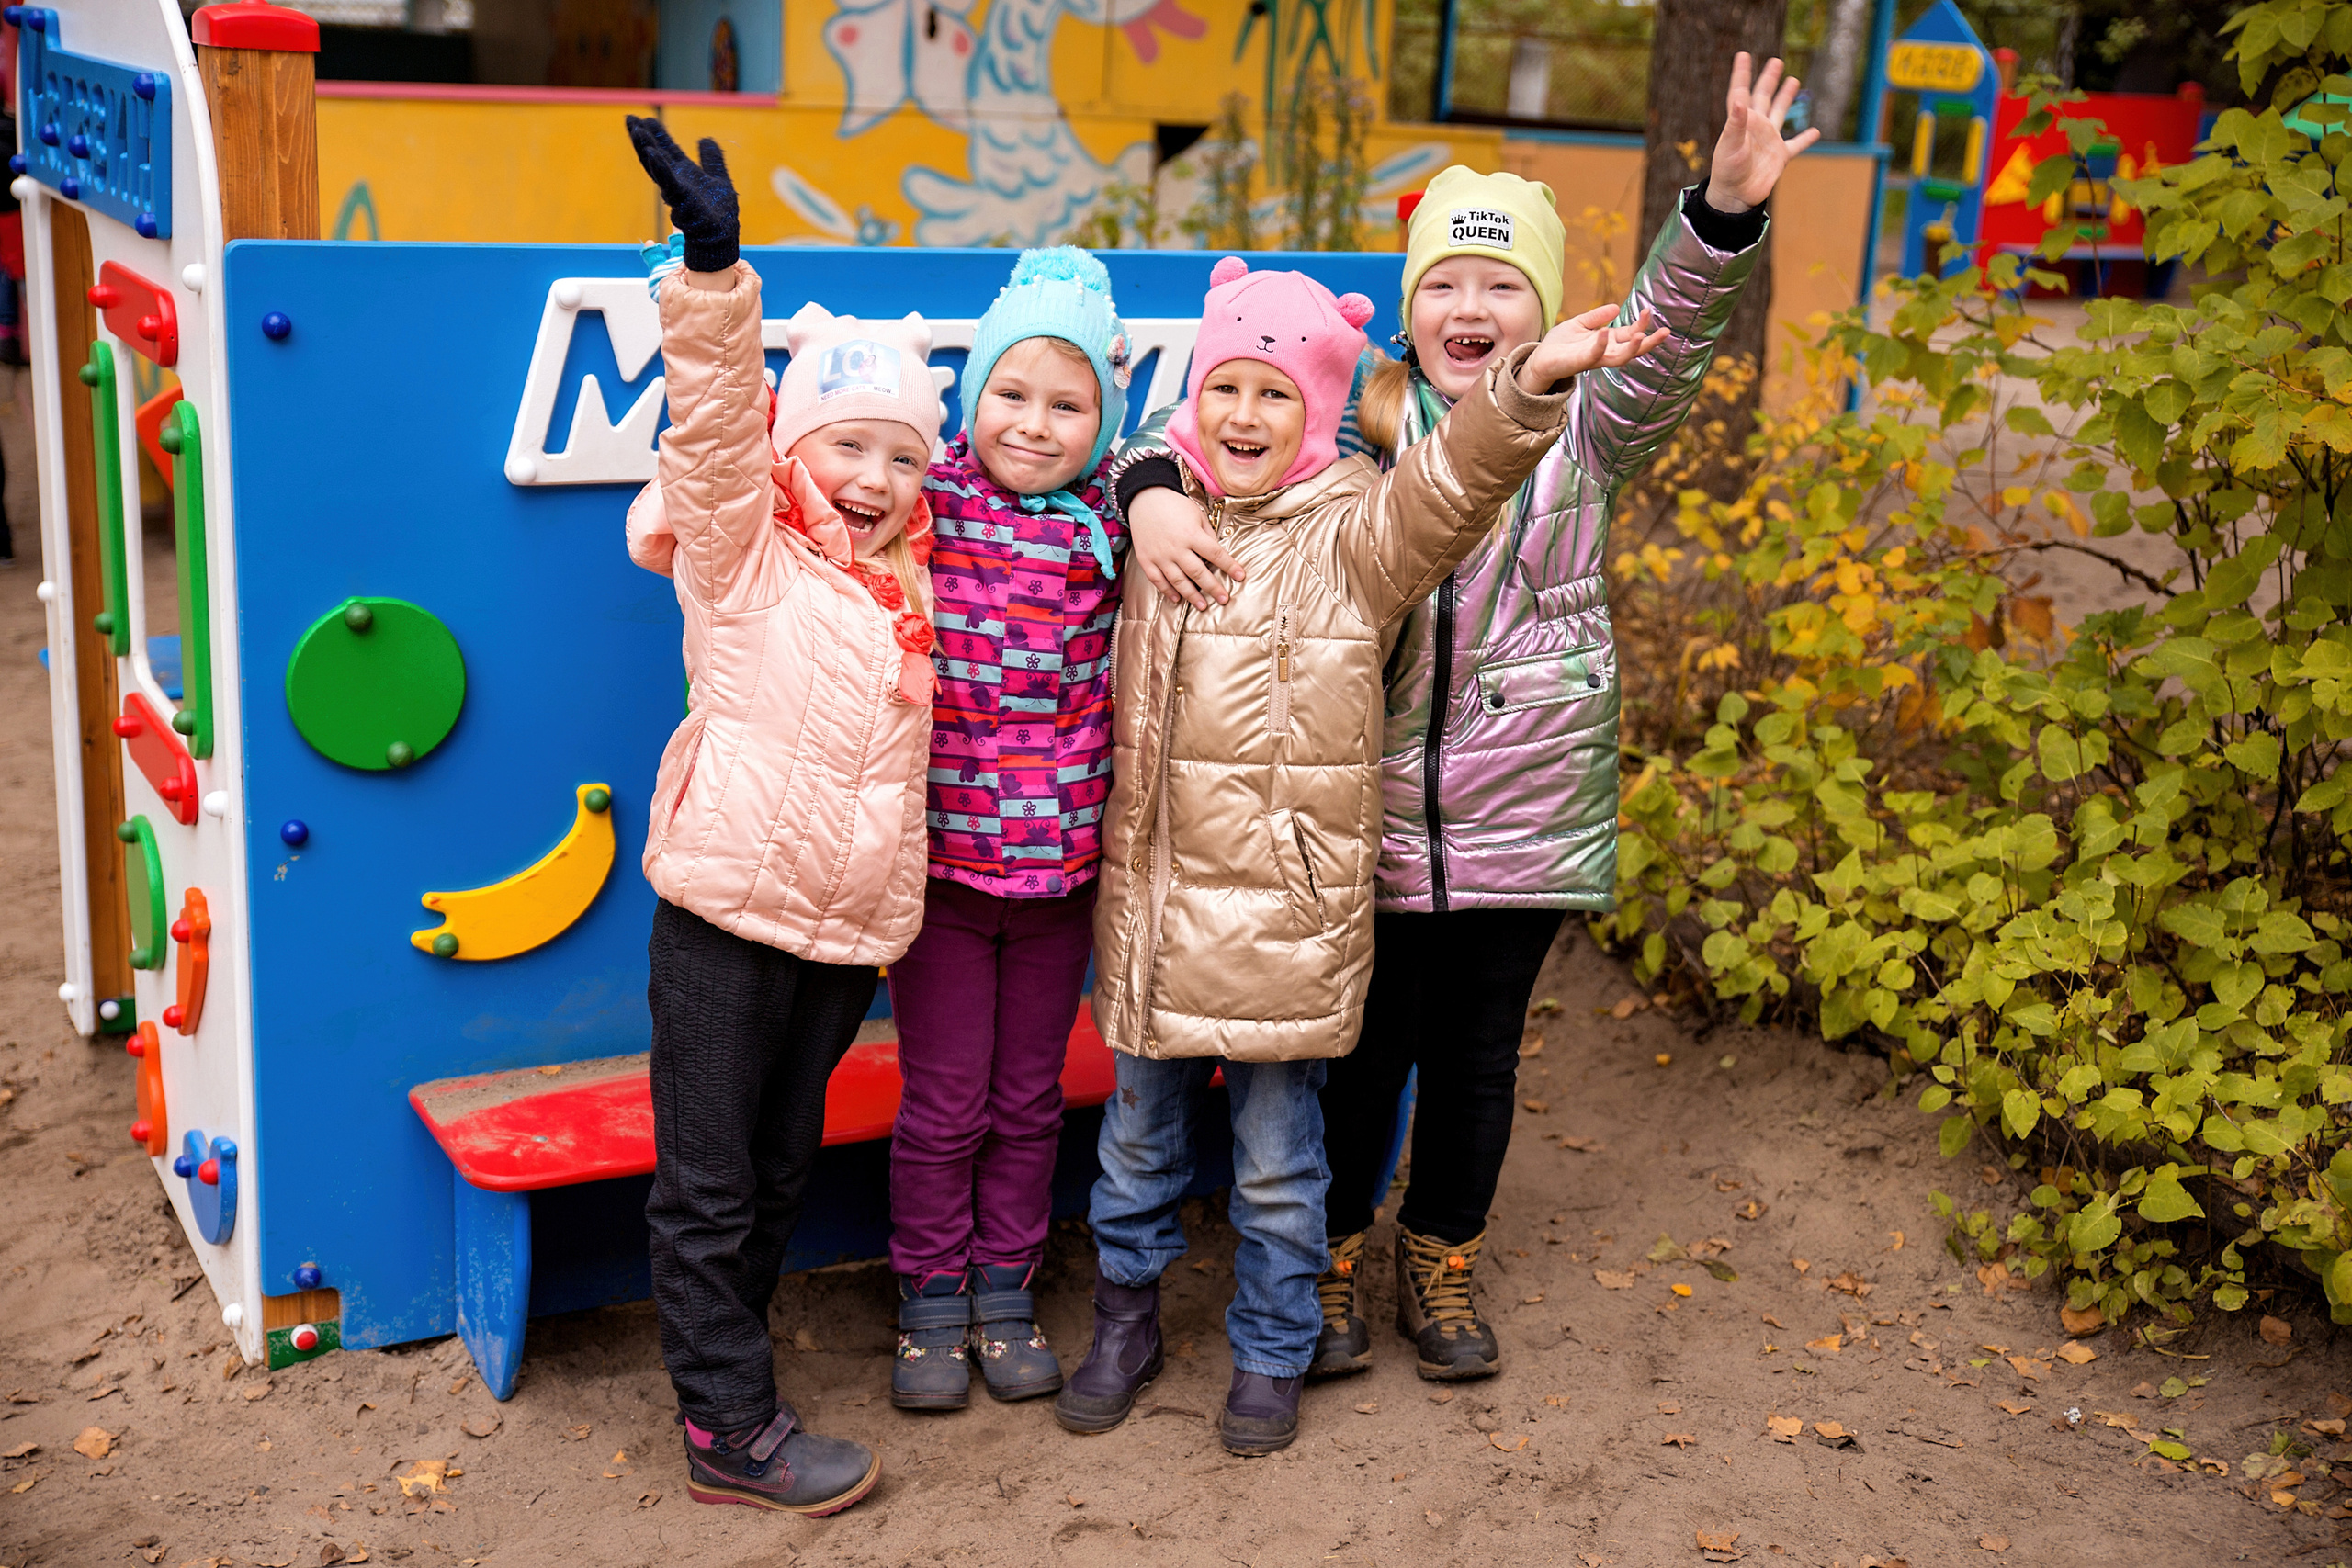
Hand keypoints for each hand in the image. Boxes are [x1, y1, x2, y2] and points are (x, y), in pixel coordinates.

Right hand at [625, 115, 739, 273]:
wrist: (722, 237)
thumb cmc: (719, 214)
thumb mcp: (719, 179)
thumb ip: (712, 160)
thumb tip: (705, 139)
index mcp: (684, 174)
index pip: (667, 150)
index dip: (656, 134)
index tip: (644, 118)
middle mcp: (676, 181)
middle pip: (655, 155)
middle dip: (643, 137)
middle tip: (630, 118)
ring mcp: (676, 191)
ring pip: (657, 167)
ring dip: (646, 148)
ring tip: (636, 130)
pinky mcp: (682, 201)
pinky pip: (669, 183)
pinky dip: (661, 168)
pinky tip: (652, 153)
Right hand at [1129, 486, 1244, 607]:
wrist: (1145, 498)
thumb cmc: (1174, 505)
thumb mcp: (1197, 514)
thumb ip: (1207, 535)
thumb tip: (1216, 554)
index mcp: (1192, 534)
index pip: (1215, 554)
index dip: (1229, 566)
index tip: (1240, 576)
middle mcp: (1176, 547)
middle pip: (1198, 572)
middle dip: (1213, 587)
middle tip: (1224, 599)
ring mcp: (1160, 555)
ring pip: (1178, 581)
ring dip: (1192, 596)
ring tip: (1203, 606)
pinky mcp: (1146, 560)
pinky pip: (1157, 580)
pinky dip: (1167, 591)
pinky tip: (1177, 599)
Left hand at [1519, 303, 1671, 388]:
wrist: (1539, 360)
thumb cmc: (1559, 345)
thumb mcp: (1580, 324)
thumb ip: (1597, 317)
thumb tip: (1616, 307)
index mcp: (1607, 343)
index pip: (1630, 334)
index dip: (1640, 324)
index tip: (1649, 310)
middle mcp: (1605, 353)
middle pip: (1632, 349)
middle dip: (1649, 342)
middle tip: (1665, 332)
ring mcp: (1594, 359)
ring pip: (1620, 358)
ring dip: (1632, 348)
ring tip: (1641, 335)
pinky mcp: (1580, 362)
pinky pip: (1594, 355)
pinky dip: (1601, 344)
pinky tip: (1606, 332)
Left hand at [1704, 53, 1820, 212]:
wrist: (1735, 197)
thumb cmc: (1727, 171)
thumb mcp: (1730, 144)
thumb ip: (1736, 122)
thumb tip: (1739, 98)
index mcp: (1743, 121)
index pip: (1741, 91)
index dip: (1741, 73)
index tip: (1743, 55)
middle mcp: (1757, 127)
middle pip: (1764, 96)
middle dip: (1769, 79)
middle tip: (1776, 61)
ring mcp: (1769, 140)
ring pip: (1780, 113)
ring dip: (1786, 98)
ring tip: (1793, 81)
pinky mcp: (1780, 157)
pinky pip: (1795, 145)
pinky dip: (1805, 139)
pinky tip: (1815, 131)